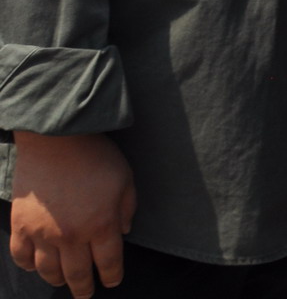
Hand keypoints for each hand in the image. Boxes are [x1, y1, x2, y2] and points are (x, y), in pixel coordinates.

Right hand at [8, 131, 135, 296]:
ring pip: (49, 271)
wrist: (55, 140)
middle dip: (84, 288)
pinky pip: (21, 257)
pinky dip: (29, 266)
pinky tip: (36, 266)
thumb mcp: (125, 179)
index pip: (109, 262)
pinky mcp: (20, 226)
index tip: (112, 281)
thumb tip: (125, 231)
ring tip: (64, 282)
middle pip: (78, 273)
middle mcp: (71, 236)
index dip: (112, 275)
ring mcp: (42, 234)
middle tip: (86, 295)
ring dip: (58, 280)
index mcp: (101, 225)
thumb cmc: (95, 156)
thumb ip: (128, 208)